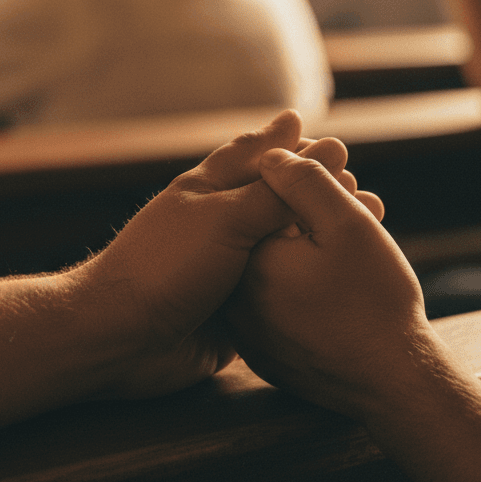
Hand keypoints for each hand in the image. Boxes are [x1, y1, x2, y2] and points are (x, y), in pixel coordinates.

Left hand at [73, 110, 368, 397]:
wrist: (121, 341)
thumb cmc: (168, 267)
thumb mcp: (227, 219)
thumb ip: (276, 192)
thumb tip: (322, 149)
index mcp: (206, 190)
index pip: (254, 156)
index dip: (289, 146)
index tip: (328, 140)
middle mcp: (215, 225)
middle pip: (271, 201)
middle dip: (311, 193)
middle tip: (359, 187)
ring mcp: (222, 270)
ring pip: (277, 246)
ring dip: (313, 238)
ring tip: (358, 230)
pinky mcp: (231, 311)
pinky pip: (274, 288)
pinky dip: (303, 280)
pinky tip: (333, 279)